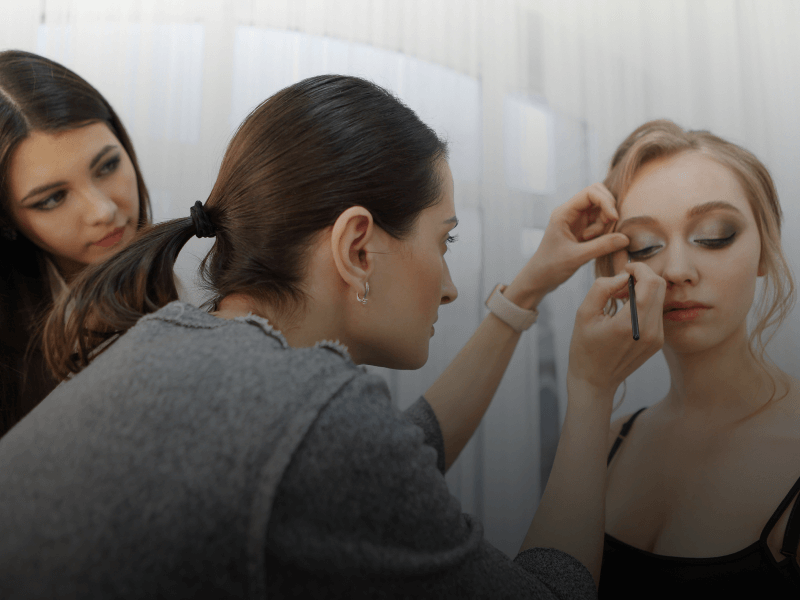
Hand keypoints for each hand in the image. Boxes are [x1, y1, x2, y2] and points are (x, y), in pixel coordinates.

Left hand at [506, 184, 628, 308]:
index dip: (606, 201)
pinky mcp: (582, 230)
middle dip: (607, 210)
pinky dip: (603, 232)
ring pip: (601, 211)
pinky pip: (600, 223)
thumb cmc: (551, 267)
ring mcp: (577, 221)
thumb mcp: (577, 257)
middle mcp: (571, 212)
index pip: (591, 192)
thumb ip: (601, 246)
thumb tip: (626, 238)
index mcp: (564, 212)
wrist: (539, 279)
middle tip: (606, 228)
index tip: (613, 219)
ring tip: (590, 241)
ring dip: (604, 224)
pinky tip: (593, 245)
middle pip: (598, 196)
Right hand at [566, 262, 665, 401]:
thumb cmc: (584, 348)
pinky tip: (627, 312)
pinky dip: (645, 304)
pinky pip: (657, 312)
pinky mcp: (658, 342)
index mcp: (630, 324)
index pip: (650, 282)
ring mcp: (657, 338)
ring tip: (621, 298)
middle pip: (660, 287)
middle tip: (622, 283)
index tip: (624, 270)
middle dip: (643, 276)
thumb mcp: (583, 314)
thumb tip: (623, 276)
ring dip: (643, 290)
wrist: (594, 382)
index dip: (639, 268)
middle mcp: (650, 331)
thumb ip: (602, 288)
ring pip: (660, 298)